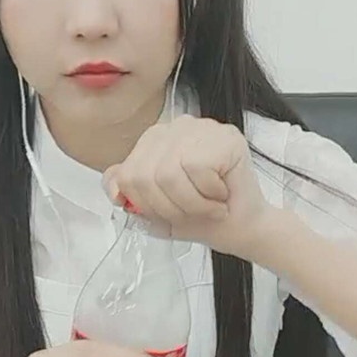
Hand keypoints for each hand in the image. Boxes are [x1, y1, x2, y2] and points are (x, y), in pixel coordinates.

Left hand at [102, 114, 271, 259]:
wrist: (243, 229)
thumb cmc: (204, 218)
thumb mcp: (154, 210)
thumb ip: (128, 192)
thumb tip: (114, 190)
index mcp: (155, 141)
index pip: (127, 174)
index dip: (145, 204)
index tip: (169, 214)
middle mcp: (176, 128)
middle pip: (144, 175)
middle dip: (167, 207)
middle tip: (192, 213)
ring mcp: (201, 127)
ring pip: (168, 173)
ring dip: (190, 204)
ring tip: (208, 206)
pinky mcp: (224, 136)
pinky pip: (196, 168)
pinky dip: (208, 194)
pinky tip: (221, 195)